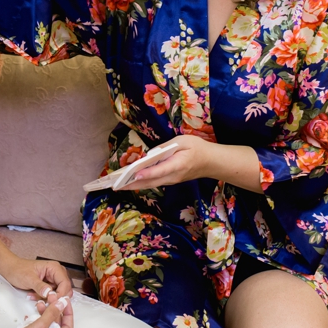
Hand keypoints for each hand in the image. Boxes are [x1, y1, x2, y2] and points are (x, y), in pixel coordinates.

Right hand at [0, 292, 72, 327]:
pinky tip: (29, 315)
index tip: (64, 300)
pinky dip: (36, 321)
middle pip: (57, 325)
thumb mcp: (39, 327)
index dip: (68, 312)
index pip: (68, 326)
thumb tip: (63, 303)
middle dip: (54, 310)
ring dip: (44, 314)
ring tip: (39, 303)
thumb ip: (52, 314)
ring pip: (46, 326)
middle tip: (50, 298)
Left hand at [9, 257, 72, 304]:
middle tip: (43, 301)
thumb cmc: (18, 270)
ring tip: (33, 296)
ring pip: (57, 294)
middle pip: (64, 290)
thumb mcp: (28, 279)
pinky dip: (43, 298)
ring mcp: (53, 280)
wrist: (10, 269)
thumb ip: (40, 286)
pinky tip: (33, 295)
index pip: (65, 283)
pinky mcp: (48, 285)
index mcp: (54, 268)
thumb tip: (49, 293)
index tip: (52, 301)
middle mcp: (56, 273)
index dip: (61, 294)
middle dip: (54, 297)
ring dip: (46, 298)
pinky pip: (50, 295)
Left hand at [121, 134, 253, 191]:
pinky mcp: (170, 181)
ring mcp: (171, 181)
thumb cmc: (198, 148)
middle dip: (133, 184)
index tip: (135, 175)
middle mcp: (173, 176)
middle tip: (117, 185)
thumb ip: (166, 147)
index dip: (147, 173)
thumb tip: (150, 154)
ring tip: (119, 185)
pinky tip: (131, 181)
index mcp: (178, 164)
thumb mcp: (183, 141)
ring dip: (135, 185)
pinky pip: (154, 183)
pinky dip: (142, 183)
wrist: (211, 162)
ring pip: (151, 184)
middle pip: (151, 182)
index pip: (160, 170)